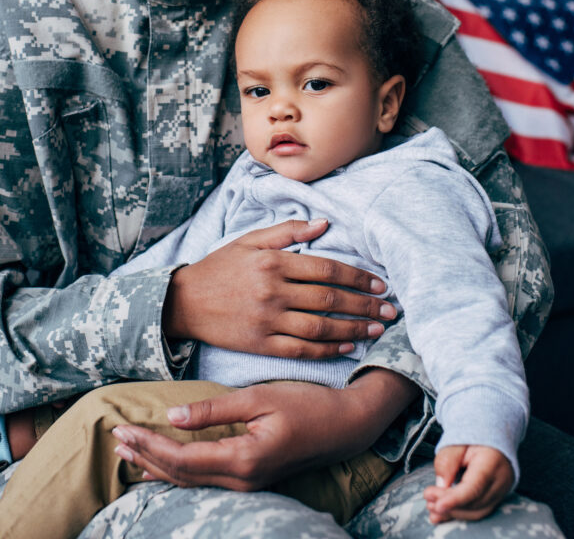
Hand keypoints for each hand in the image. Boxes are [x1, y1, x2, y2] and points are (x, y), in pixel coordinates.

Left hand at [114, 370, 417, 490]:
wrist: (346, 426)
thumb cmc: (307, 405)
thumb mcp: (260, 397)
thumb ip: (215, 408)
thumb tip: (172, 414)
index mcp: (242, 459)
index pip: (181, 459)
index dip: (149, 446)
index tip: (122, 429)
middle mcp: (241, 479)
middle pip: (180, 475)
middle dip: (145, 457)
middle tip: (114, 438)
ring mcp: (247, 483)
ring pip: (190, 481)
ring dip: (157, 466)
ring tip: (128, 453)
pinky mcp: (251, 478)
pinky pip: (204, 480)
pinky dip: (178, 471)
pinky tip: (162, 466)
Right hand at [163, 218, 395, 358]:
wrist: (183, 302)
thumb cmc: (219, 268)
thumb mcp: (249, 240)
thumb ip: (287, 231)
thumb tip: (324, 223)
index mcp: (274, 262)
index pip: (327, 269)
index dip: (358, 277)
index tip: (380, 284)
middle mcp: (273, 291)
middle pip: (330, 300)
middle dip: (365, 305)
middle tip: (390, 310)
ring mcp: (267, 320)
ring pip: (321, 328)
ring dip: (353, 330)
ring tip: (376, 330)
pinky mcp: (260, 345)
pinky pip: (301, 351)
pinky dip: (327, 351)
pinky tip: (346, 348)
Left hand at [424, 445, 513, 522]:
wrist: (492, 440)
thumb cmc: (473, 437)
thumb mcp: (457, 441)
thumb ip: (447, 461)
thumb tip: (441, 485)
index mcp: (492, 462)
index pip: (474, 487)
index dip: (455, 499)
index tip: (438, 506)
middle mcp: (501, 481)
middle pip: (474, 502)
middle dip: (449, 505)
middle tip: (428, 500)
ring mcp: (501, 492)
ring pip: (477, 511)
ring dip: (453, 513)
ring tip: (432, 508)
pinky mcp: (496, 498)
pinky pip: (478, 511)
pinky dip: (460, 514)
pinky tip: (443, 514)